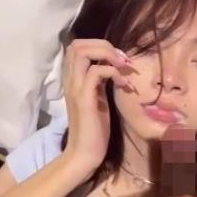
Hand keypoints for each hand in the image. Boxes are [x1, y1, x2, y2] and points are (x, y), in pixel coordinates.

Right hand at [62, 39, 134, 177]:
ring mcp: (75, 88)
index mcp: (72, 79)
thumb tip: (111, 66)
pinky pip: (95, 73)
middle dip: (104, 45)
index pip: (77, 46)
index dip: (99, 45)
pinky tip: (125, 86)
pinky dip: (114, 73)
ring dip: (108, 55)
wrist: (85, 153)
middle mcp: (70, 80)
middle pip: (78, 44)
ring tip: (123, 68)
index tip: (118, 59)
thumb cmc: (94, 128)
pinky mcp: (84, 99)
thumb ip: (99, 81)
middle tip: (122, 61)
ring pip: (83, 53)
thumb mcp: (98, 97)